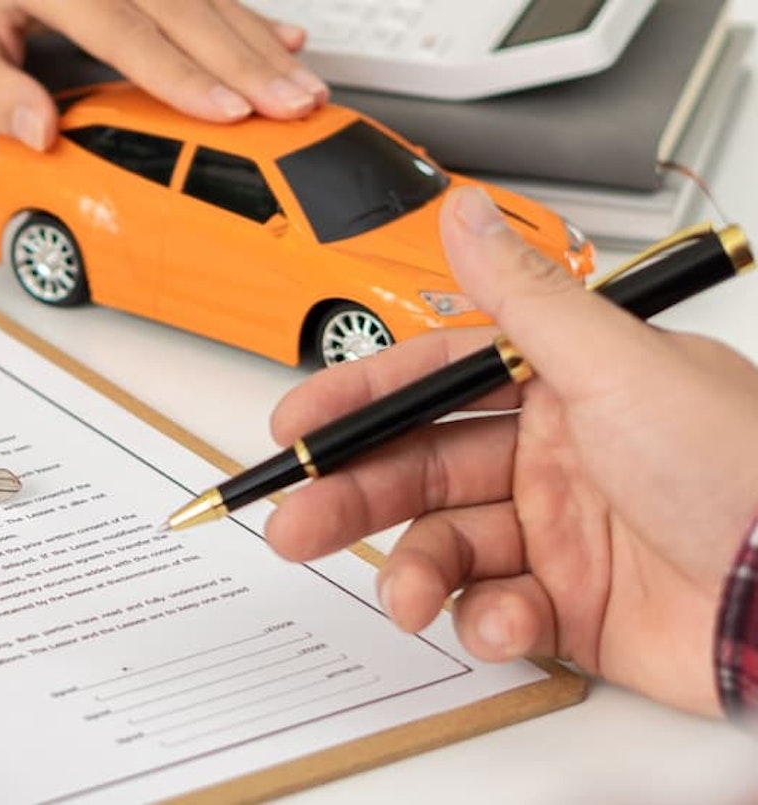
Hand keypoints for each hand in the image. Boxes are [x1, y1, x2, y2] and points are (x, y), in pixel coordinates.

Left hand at [0, 0, 327, 149]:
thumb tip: (39, 131)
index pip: (123, 29)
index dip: (178, 72)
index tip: (226, 108)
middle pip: (184, 10)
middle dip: (245, 62)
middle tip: (293, 105)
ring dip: (258, 44)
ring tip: (303, 87)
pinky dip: (248, 17)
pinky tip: (284, 39)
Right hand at [264, 187, 757, 715]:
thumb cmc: (744, 471)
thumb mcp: (619, 366)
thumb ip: (524, 295)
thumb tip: (464, 213)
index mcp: (568, 388)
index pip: (435, 382)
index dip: (359, 401)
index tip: (297, 424)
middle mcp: (559, 458)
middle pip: (421, 468)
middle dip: (354, 495)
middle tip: (298, 521)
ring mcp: (564, 537)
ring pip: (446, 546)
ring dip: (414, 570)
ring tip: (408, 595)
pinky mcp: (575, 612)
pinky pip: (494, 612)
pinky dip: (486, 622)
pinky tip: (506, 620)